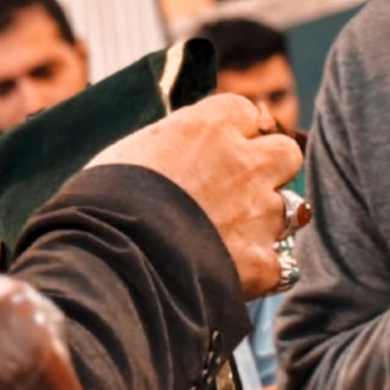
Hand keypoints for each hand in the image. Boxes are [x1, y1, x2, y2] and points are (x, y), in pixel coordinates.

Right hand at [94, 93, 300, 298]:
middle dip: (269, 169)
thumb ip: (169, 145)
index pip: (244, 113)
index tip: (219, 150)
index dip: (234, 134)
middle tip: (240, 191)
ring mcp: (258, 212)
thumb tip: (177, 149)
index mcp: (209, 126)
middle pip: (286, 153)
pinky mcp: (262, 262)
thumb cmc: (101, 204)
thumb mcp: (129, 153)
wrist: (107, 262)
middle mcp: (244, 162)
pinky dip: (260, 272)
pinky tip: (231, 276)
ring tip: (226, 240)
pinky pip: (280, 264)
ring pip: (289, 209)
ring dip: (264, 222)